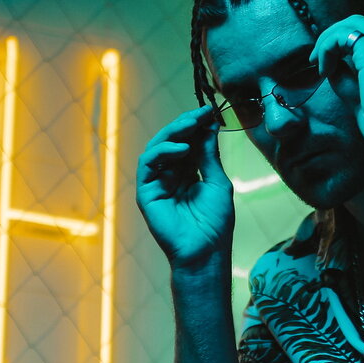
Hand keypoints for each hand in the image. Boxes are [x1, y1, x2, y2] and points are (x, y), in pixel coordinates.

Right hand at [136, 105, 234, 267]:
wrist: (205, 250)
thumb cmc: (215, 222)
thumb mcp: (217, 182)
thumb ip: (209, 155)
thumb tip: (209, 126)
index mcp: (189, 172)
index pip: (189, 142)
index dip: (197, 126)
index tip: (209, 111)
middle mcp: (171, 175)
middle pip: (172, 141)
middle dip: (186, 125)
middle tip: (200, 114)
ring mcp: (157, 183)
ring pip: (157, 148)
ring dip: (173, 133)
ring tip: (191, 126)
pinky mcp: (146, 192)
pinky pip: (148, 164)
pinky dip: (163, 152)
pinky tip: (182, 149)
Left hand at [310, 13, 363, 151]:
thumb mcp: (358, 90)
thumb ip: (346, 70)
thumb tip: (329, 59)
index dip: (344, 38)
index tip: (328, 60)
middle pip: (358, 22)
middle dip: (332, 36)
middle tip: (316, 59)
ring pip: (351, 24)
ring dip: (328, 40)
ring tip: (318, 64)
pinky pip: (343, 36)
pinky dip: (328, 48)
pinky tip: (324, 70)